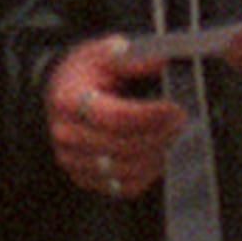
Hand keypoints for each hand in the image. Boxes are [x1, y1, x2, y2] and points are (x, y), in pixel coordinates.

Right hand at [44, 36, 177, 201]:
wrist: (59, 94)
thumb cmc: (84, 73)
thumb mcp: (103, 53)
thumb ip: (131, 57)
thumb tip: (160, 60)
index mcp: (67, 100)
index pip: (114, 117)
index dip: (149, 116)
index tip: (174, 107)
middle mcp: (65, 134)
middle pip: (123, 145)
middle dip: (159, 134)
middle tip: (181, 120)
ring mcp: (72, 160)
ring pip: (126, 170)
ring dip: (156, 154)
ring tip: (174, 135)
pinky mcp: (83, 178)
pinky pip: (123, 187)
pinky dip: (147, 174)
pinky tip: (159, 153)